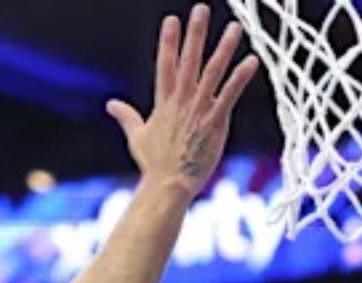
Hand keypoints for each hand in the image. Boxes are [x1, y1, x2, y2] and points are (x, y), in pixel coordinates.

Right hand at [107, 5, 262, 195]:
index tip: (172, 20)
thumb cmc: (154, 164)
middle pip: (189, 61)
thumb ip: (126, 116)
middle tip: (201, 10)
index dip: (169, 42)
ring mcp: (199, 111)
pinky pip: (229, 95)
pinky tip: (251, 60)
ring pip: (212, 73)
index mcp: (164, 103)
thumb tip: (110, 104)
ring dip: (224, 48)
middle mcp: (181, 101)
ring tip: (235, 28)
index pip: (166, 65)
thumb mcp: (136, 136)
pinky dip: (240, 78)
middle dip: (195, 34)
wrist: (168, 185)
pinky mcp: (215, 123)